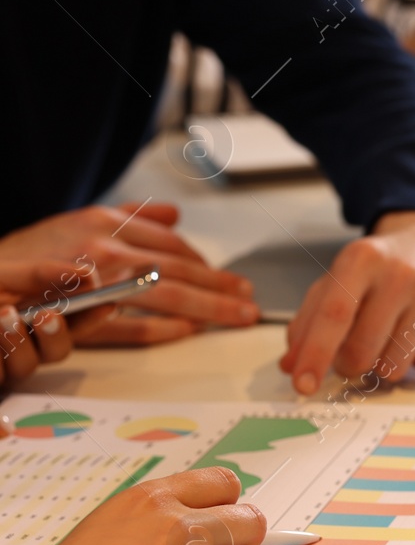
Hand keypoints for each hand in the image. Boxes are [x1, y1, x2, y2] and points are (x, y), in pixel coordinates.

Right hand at [0, 202, 257, 343]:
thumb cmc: (34, 253)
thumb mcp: (79, 221)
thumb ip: (130, 218)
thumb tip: (174, 212)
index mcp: (106, 222)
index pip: (173, 244)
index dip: (208, 265)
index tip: (233, 281)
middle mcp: (103, 246)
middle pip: (178, 268)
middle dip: (220, 287)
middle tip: (250, 302)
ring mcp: (92, 279)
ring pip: (164, 292)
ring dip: (207, 306)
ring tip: (237, 316)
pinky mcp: (77, 314)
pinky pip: (129, 324)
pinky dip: (162, 329)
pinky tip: (188, 333)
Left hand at [0, 261, 111, 385]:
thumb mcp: (3, 274)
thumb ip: (42, 272)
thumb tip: (86, 274)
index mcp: (32, 317)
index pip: (74, 321)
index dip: (94, 315)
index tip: (108, 302)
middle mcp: (20, 343)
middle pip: (57, 351)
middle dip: (57, 334)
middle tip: (48, 313)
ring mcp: (1, 365)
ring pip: (26, 367)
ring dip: (18, 343)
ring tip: (4, 317)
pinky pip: (0, 377)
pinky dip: (0, 360)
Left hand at [280, 211, 414, 392]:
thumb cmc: (380, 268)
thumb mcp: (339, 280)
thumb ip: (309, 321)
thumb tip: (292, 366)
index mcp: (362, 259)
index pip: (334, 315)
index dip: (315, 354)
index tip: (303, 385)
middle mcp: (401, 273)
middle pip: (362, 350)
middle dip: (351, 365)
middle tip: (357, 352)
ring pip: (395, 367)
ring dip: (387, 365)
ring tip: (394, 337)